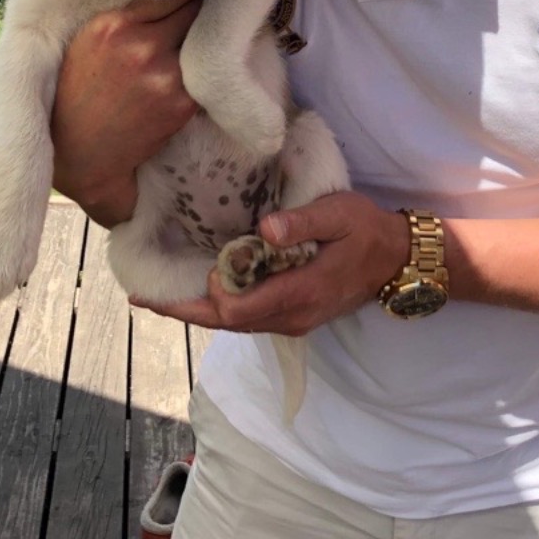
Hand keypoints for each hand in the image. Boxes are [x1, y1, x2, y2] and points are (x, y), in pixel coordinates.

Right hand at [51, 0, 200, 227]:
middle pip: (193, 11)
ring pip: (203, 42)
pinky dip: (202, 72)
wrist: (81, 153)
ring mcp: (165, 76)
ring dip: (201, 43)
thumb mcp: (90, 41)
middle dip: (196, 13)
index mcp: (114, 26)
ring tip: (199, 45)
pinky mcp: (182, 103)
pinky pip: (205, 74)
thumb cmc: (79, 92)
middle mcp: (141, 46)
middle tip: (200, 17)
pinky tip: (190, 76)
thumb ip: (127, 17)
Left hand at [131, 193, 410, 335]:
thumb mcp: (339, 215)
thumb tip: (265, 229)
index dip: (211, 290)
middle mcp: (289, 317)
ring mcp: (290, 321)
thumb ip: (302, 222)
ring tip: (159, 294)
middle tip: (140, 296)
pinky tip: (200, 290)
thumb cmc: (366, 231)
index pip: (236, 309)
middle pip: (224, 323)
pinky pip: (245, 318)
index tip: (207, 262)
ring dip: (198, 309)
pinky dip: (218, 306)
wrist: (397, 260)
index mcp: (298, 294)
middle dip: (182, 309)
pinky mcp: (291, 317)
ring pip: (232, 324)